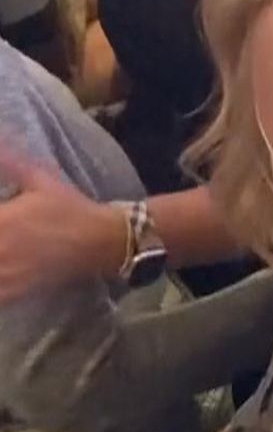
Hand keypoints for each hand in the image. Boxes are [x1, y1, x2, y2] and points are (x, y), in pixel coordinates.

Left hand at [0, 144, 126, 302]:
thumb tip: (0, 138)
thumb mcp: (43, 180)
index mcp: (1, 218)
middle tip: (0, 233)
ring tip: (2, 252)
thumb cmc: (72, 208)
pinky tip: (4, 271)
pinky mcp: (12, 292)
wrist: (103, 240)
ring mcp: (4, 273)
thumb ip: (13, 163)